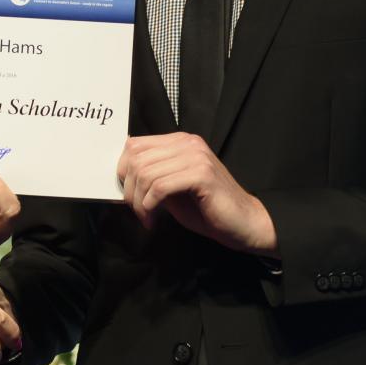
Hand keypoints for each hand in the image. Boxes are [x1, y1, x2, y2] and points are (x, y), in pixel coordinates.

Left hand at [117, 132, 278, 255]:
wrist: (243, 222)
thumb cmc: (206, 208)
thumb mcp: (171, 187)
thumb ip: (151, 176)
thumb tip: (122, 175)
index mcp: (180, 141)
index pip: (134, 145)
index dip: (122, 170)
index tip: (127, 194)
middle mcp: (188, 143)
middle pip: (136, 158)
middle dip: (128, 189)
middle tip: (136, 210)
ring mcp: (196, 156)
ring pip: (145, 174)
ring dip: (138, 202)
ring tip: (146, 217)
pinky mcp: (201, 175)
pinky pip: (159, 187)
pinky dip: (149, 207)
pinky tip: (153, 221)